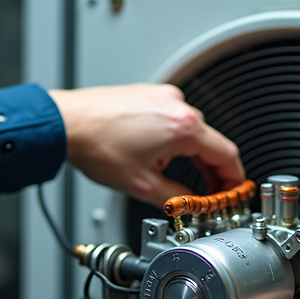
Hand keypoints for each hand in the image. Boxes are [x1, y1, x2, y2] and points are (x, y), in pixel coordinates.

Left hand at [48, 84, 245, 205]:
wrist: (66, 124)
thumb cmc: (96, 145)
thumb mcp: (142, 185)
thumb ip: (175, 198)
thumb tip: (188, 203)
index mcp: (184, 127)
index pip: (227, 155)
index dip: (233, 180)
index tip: (230, 193)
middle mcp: (177, 105)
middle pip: (210, 143)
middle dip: (209, 172)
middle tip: (202, 195)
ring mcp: (161, 96)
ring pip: (189, 132)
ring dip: (186, 156)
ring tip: (163, 175)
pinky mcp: (147, 95)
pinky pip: (170, 120)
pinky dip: (169, 140)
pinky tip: (150, 155)